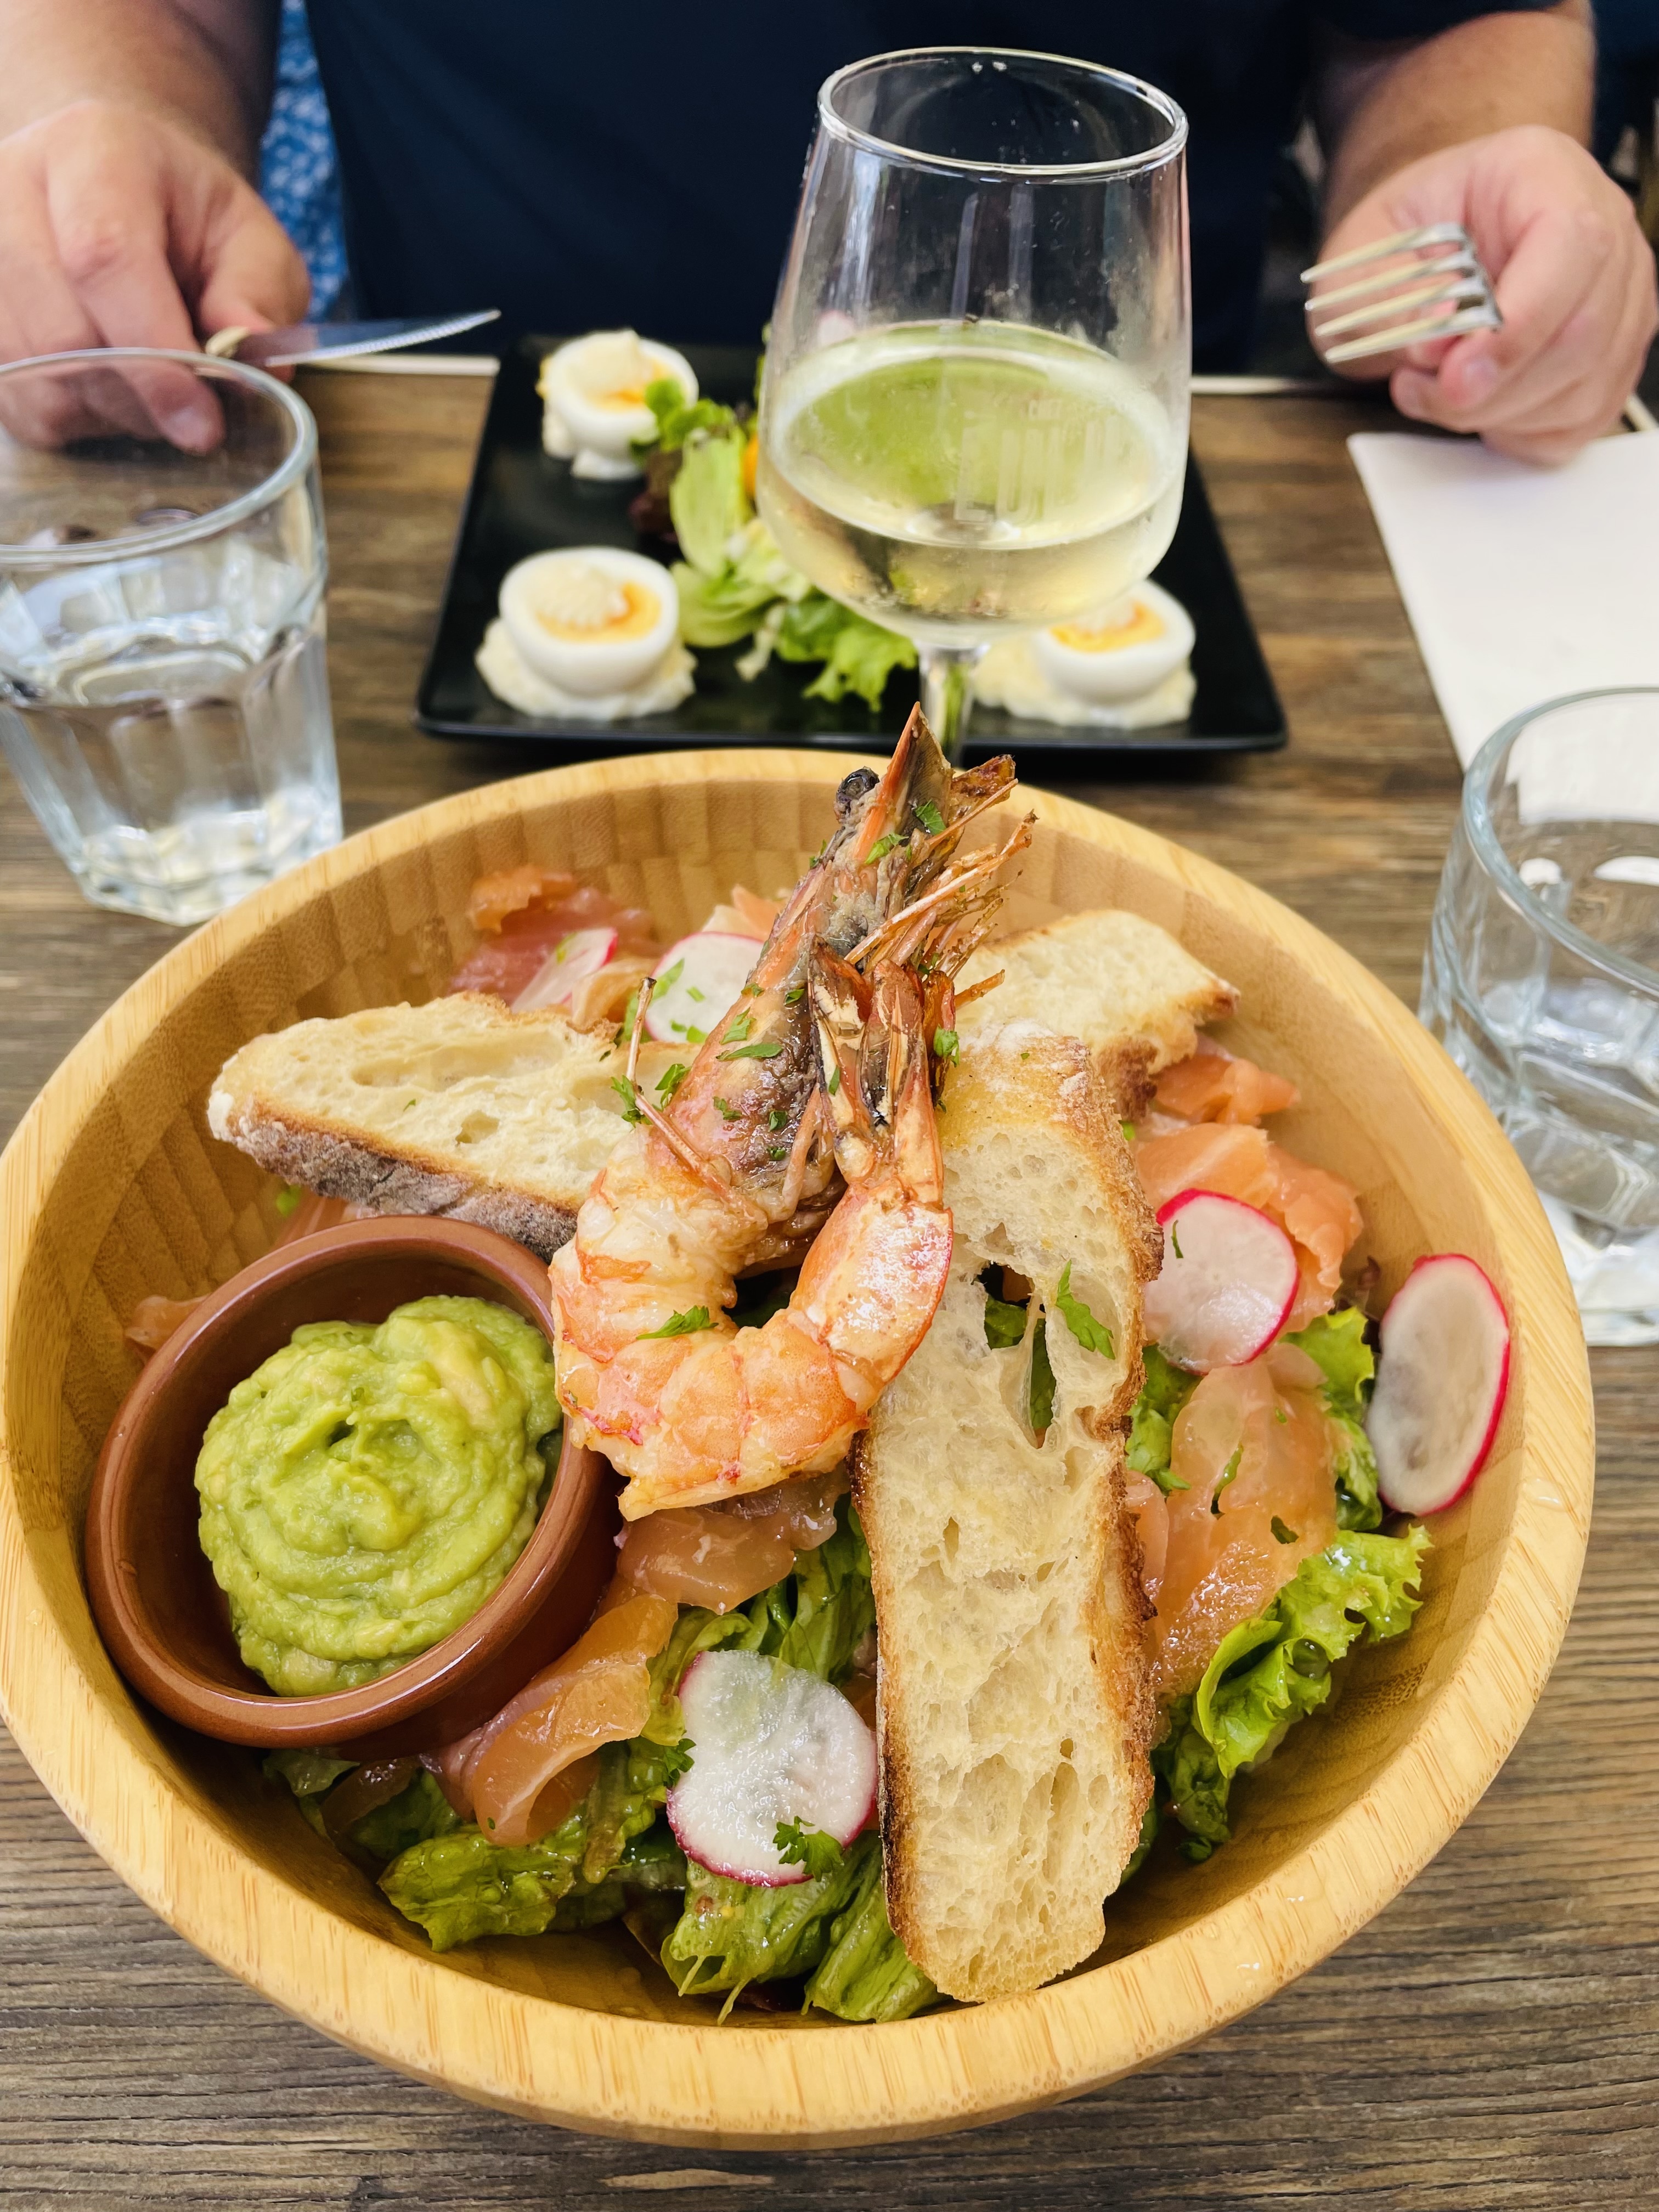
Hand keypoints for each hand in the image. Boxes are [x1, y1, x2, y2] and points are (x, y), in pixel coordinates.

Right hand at [0, 98, 307, 445]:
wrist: (118, 192)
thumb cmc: (189, 218)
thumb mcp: (250, 240)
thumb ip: (259, 295)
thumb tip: (257, 363)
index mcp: (90, 151)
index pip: (104, 257)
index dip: (155, 356)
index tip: (203, 422)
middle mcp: (9, 190)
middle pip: (62, 333)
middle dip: (140, 398)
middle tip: (193, 411)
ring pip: (36, 379)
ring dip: (111, 412)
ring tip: (154, 385)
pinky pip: (19, 405)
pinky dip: (77, 419)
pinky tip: (110, 386)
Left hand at [1315, 125, 1657, 463]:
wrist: (1432, 237)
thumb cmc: (1410, 232)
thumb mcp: (1367, 246)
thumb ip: (1391, 293)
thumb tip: (1435, 338)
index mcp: (1544, 173)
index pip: (1571, 243)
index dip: (1518, 323)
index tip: (1456, 375)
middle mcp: (1604, 227)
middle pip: (1583, 331)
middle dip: (1494, 388)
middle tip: (1424, 391)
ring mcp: (1621, 295)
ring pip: (1583, 387)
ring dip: (1497, 414)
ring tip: (1434, 390)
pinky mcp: (1614, 354)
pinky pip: (1581, 418)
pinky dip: (1520, 432)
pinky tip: (1478, 407)